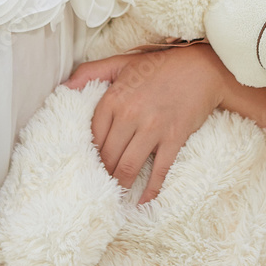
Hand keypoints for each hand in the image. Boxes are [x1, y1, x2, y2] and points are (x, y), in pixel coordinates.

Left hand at [65, 45, 227, 204]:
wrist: (201, 68)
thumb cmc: (159, 66)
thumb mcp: (121, 62)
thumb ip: (90, 71)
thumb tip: (64, 88)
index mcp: (114, 98)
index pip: (94, 136)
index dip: (91, 154)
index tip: (90, 164)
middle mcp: (130, 114)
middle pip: (108, 155)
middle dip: (104, 173)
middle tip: (102, 184)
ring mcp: (153, 128)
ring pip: (128, 167)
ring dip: (120, 184)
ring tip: (117, 194)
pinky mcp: (174, 138)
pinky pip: (159, 171)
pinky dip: (150, 190)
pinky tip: (143, 202)